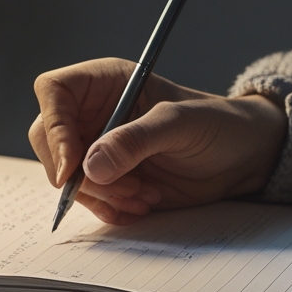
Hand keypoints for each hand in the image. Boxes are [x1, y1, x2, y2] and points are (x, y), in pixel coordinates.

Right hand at [28, 58, 287, 223]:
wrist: (242, 158)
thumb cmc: (217, 125)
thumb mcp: (180, 124)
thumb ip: (136, 140)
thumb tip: (91, 165)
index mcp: (104, 82)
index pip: (54, 92)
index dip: (54, 127)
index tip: (71, 165)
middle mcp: (93, 113)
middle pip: (49, 139)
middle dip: (78, 171)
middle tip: (121, 186)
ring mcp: (96, 147)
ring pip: (66, 175)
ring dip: (101, 194)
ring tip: (144, 195)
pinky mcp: (108, 178)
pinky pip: (86, 197)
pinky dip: (109, 208)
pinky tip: (142, 205)